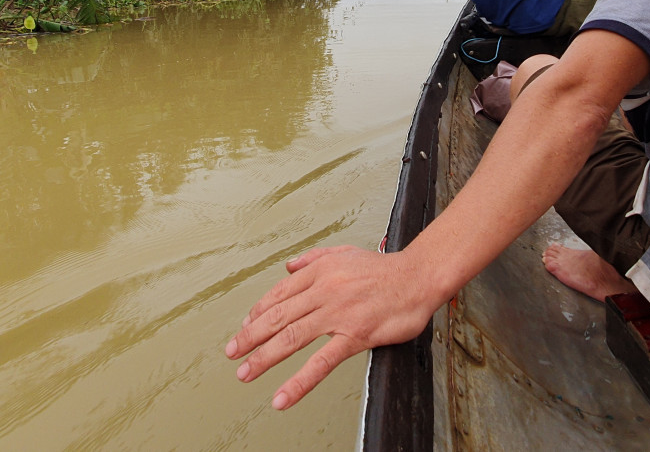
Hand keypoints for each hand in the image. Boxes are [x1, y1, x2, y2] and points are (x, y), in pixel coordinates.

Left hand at [224, 245, 436, 408]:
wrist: (418, 277)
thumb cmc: (383, 268)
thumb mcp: (344, 252)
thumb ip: (314, 258)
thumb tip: (288, 265)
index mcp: (319, 271)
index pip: (279, 294)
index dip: (258, 312)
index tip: (245, 326)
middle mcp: (324, 291)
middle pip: (278, 316)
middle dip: (250, 336)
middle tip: (231, 352)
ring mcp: (338, 314)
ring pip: (291, 338)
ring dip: (263, 358)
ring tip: (245, 373)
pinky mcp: (354, 336)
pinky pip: (321, 362)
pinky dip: (299, 382)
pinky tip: (282, 397)